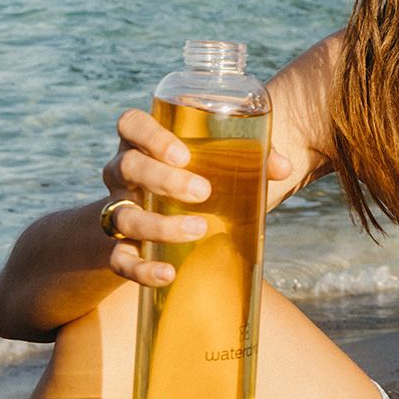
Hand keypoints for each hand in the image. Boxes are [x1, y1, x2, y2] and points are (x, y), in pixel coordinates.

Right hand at [98, 107, 292, 287]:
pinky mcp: (116, 248)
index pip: (131, 125)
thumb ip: (250, 158)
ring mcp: (115, 210)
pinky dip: (142, 269)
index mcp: (142, 144)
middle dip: (163, 179)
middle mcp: (122, 174)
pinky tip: (168, 274)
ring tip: (200, 229)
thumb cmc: (193, 180)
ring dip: (160, 225)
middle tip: (203, 191)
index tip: (182, 154)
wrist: (155, 223)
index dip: (150, 135)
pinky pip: (119, 260)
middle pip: (127, 167)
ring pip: (123, 216)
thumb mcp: (214, 164)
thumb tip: (283, 167)